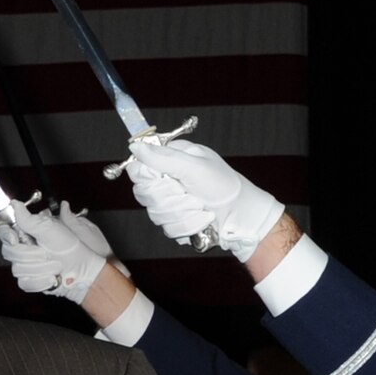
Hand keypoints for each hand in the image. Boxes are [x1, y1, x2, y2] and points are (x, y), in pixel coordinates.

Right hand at [0, 201, 116, 304]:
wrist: (84, 271)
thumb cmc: (73, 248)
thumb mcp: (51, 229)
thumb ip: (29, 219)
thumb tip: (15, 204)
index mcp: (29, 233)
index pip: (5, 231)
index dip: (6, 234)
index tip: (15, 239)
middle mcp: (25, 249)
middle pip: (9, 252)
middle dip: (29, 254)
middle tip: (45, 253)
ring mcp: (26, 266)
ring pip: (17, 269)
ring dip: (40, 268)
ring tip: (56, 266)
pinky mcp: (29, 281)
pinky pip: (25, 283)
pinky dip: (40, 281)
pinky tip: (52, 278)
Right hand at [126, 139, 284, 261]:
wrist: (240, 215)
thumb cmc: (223, 186)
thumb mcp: (193, 166)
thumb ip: (162, 158)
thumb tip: (135, 146)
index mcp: (171, 160)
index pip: (138, 169)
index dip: (148, 178)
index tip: (166, 180)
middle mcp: (168, 179)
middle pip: (144, 193)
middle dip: (170, 198)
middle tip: (189, 193)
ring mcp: (170, 202)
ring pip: (155, 214)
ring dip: (182, 213)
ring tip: (200, 207)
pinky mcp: (174, 221)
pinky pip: (167, 228)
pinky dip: (187, 225)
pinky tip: (201, 219)